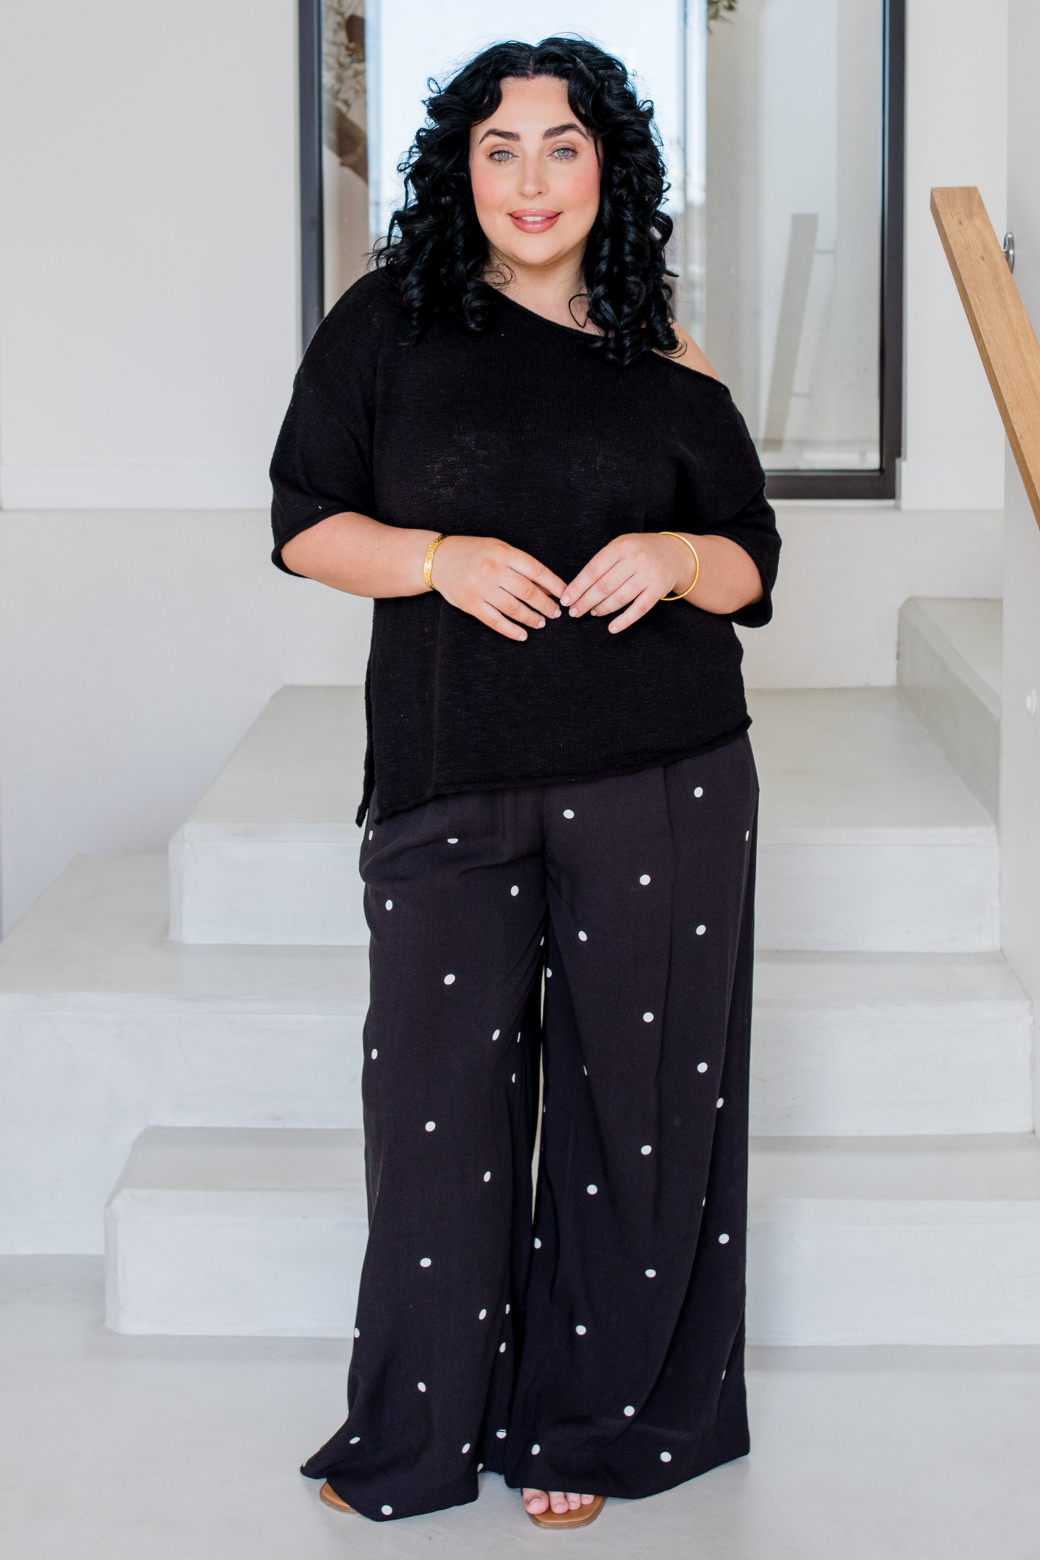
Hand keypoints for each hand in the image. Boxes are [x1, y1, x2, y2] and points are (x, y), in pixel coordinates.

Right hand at [431, 535, 564, 641]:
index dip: (554, 585)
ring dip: (531, 618)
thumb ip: (520, 564)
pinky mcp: (472, 604)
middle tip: (555, 613)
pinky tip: (522, 635)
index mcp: (504, 553)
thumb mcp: (498, 549)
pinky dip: (511, 630)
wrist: (438, 560)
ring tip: (541, 623)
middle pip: (528, 592)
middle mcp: (494, 570)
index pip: (536, 571)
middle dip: (545, 605)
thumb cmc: (473, 552)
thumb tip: (546, 586)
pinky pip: (496, 621)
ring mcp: (482, 588)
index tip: (565, 594)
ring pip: (514, 608)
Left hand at [560, 532, 694, 632]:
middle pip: (604, 586)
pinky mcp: (658, 590)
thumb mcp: (622, 547)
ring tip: (592, 613)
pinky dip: (624, 620)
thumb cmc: (641, 551)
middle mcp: (635, 559)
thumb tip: (577, 587)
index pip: (593, 570)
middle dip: (585, 601)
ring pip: (619, 598)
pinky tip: (612, 628)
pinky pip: (638, 609)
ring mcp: (648, 575)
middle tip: (574, 612)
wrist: (676, 553)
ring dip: (602, 609)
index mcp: (621, 547)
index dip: (577, 587)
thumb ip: (603, 562)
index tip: (566, 599)